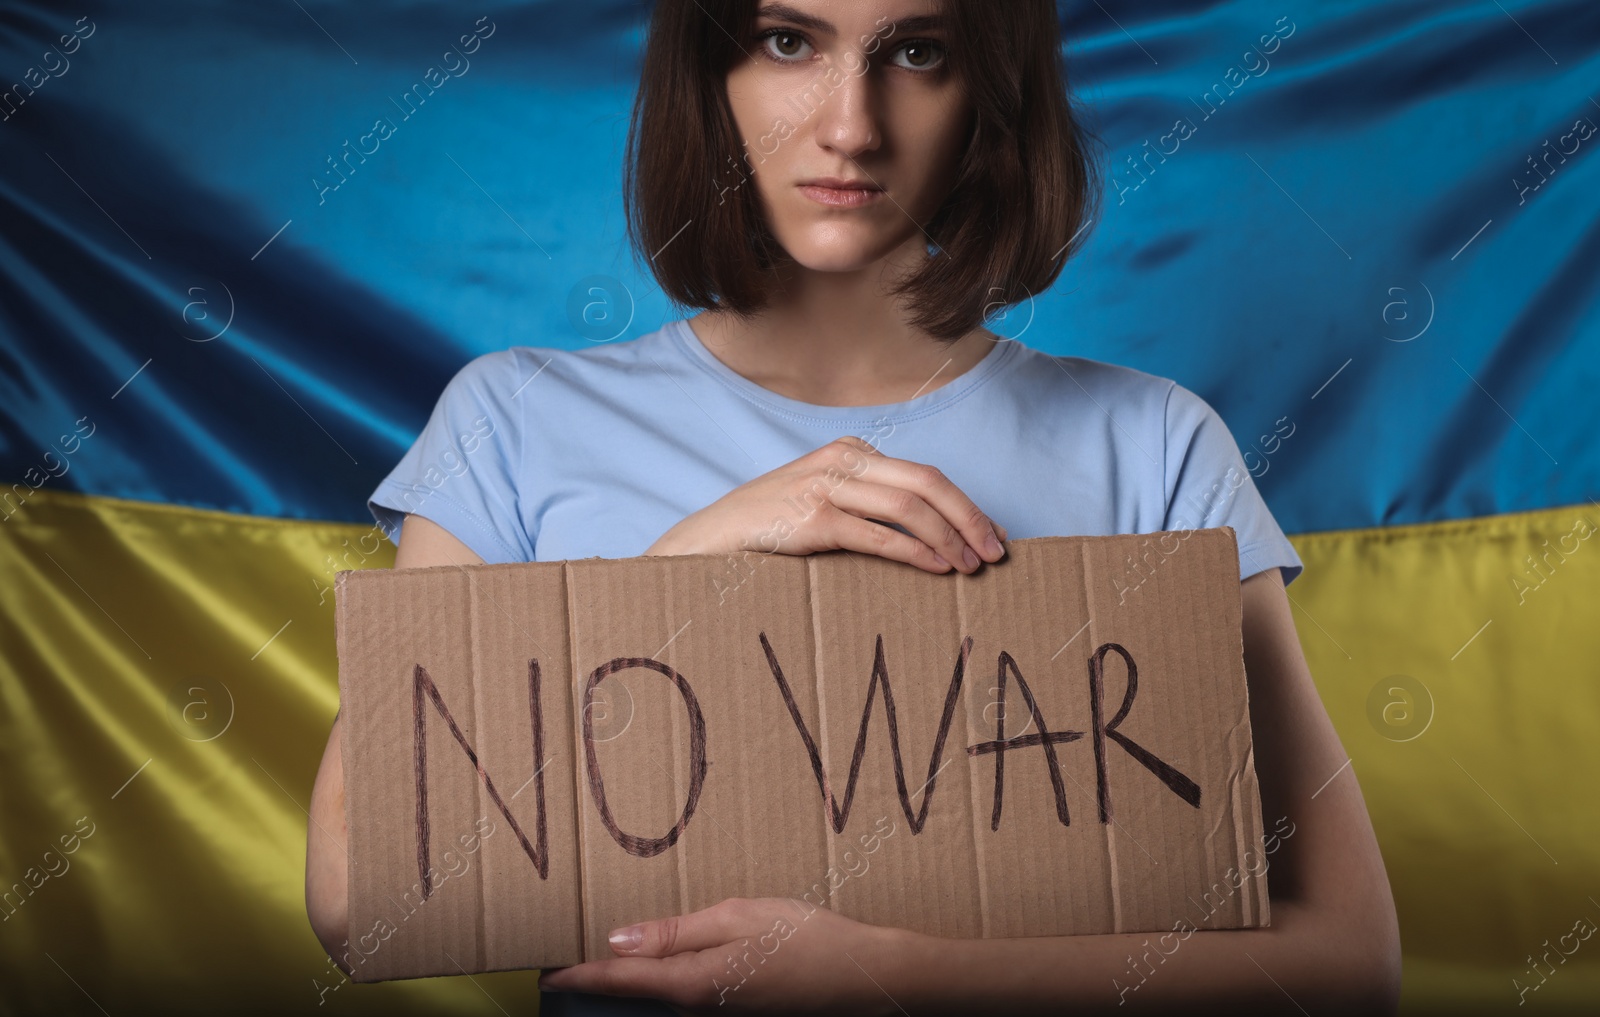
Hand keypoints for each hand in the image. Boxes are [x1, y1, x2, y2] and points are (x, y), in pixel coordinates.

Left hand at [537, 897, 908, 1015]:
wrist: (869, 979)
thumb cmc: (810, 941)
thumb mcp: (739, 918)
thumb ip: (676, 931)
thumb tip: (617, 940)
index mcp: (691, 983)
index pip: (619, 980)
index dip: (577, 974)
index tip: (541, 968)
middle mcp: (698, 1006)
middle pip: (633, 991)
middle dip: (599, 973)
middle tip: (563, 948)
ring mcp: (719, 1011)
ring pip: (659, 993)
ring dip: (632, 973)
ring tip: (605, 946)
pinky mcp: (737, 1007)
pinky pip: (686, 991)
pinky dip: (664, 975)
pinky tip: (663, 954)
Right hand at [645, 436, 1007, 574]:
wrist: (706, 540)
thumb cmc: (769, 529)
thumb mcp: (820, 502)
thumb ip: (865, 505)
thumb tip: (930, 536)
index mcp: (849, 452)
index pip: (924, 475)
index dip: (966, 505)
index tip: (994, 534)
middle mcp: (841, 461)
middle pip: (927, 483)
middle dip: (970, 518)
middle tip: (997, 552)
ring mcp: (825, 486)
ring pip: (909, 508)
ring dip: (949, 538)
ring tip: (972, 566)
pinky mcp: (812, 519)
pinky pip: (879, 536)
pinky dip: (915, 552)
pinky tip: (937, 568)